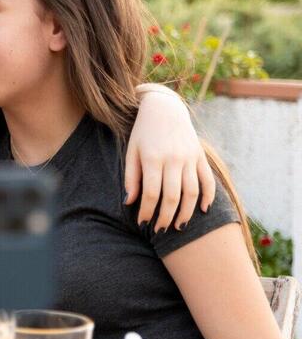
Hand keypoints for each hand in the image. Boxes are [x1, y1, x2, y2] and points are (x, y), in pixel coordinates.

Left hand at [126, 88, 216, 230]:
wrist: (165, 107)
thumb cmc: (143, 132)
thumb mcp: (131, 151)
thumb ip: (131, 177)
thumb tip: (130, 202)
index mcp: (153, 158)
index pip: (151, 193)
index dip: (147, 211)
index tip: (143, 223)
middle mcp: (174, 159)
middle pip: (173, 197)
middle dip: (166, 217)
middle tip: (159, 231)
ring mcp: (190, 158)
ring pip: (192, 192)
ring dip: (186, 212)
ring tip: (178, 226)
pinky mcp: (200, 156)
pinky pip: (208, 180)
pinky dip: (208, 196)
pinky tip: (202, 210)